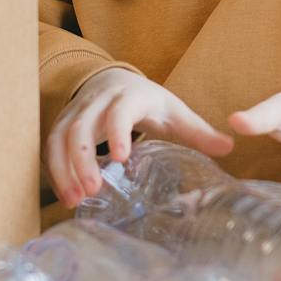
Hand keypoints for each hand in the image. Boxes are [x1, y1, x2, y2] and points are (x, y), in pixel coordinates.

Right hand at [47, 68, 233, 207]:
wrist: (113, 81)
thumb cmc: (148, 102)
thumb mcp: (174, 113)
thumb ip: (198, 131)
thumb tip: (230, 148)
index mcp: (130, 96)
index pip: (120, 111)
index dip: (118, 131)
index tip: (121, 158)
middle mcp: (98, 101)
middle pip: (83, 126)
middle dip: (84, 159)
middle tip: (93, 191)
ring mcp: (76, 111)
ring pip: (61, 137)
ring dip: (65, 169)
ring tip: (75, 200)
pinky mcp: (62, 123)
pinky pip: (51, 146)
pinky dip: (55, 171)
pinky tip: (66, 196)